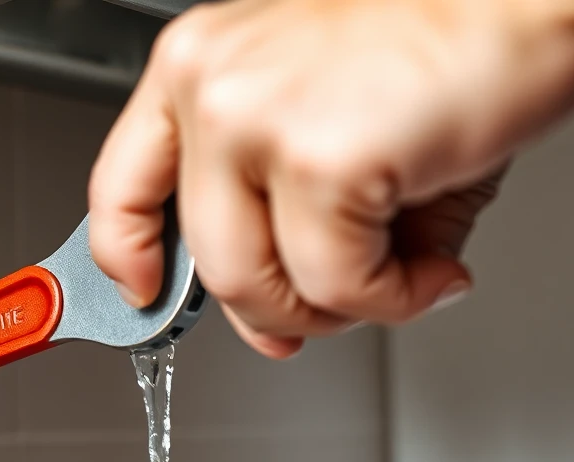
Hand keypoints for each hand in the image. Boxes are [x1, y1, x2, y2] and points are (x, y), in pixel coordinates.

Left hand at [89, 0, 573, 357]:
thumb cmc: (452, 35)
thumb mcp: (330, 114)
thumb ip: (283, 213)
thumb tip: (286, 315)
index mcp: (203, 64)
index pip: (121, 185)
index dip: (130, 258)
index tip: (148, 294)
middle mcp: (214, 86)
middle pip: (208, 265)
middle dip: (281, 313)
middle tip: (346, 307)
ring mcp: (256, 119)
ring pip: (259, 289)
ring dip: (343, 310)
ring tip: (407, 276)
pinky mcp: (318, 158)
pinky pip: (339, 286)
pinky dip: (397, 298)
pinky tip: (435, 267)